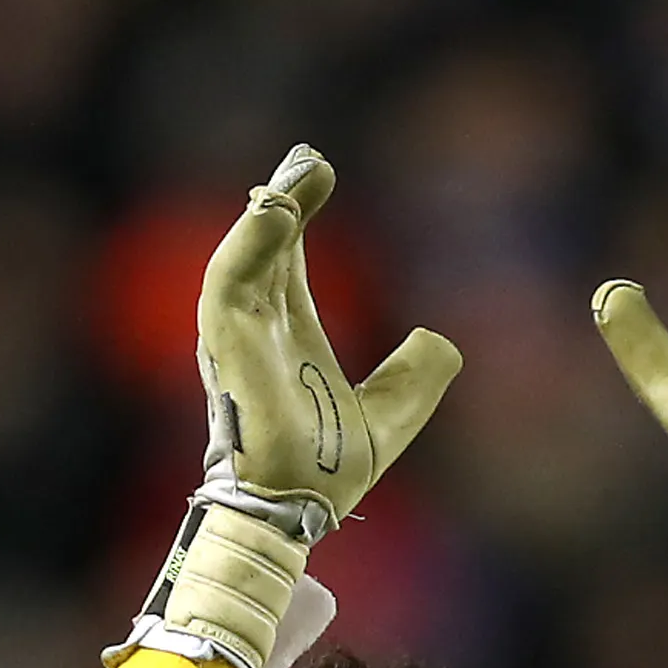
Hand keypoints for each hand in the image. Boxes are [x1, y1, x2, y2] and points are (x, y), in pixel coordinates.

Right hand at [197, 145, 461, 533]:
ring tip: (298, 175)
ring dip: (269, 212)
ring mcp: (238, 334)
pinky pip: (230, 279)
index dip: (301, 215)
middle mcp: (259, 328)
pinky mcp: (227, 344)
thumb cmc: (327, 472)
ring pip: (246, 255)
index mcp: (292, 336)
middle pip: (267, 245)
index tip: (317, 173)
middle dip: (286, 199)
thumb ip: (416, 376)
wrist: (301, 508)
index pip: (289, 260)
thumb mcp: (392, 414)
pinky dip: (249, 243)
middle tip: (311, 159)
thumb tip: (440, 338)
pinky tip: (276, 211)